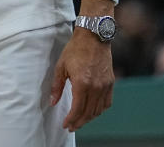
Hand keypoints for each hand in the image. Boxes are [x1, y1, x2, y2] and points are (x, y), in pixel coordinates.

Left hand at [50, 0, 114, 131]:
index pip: (77, 109)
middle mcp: (96, 87)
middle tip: (71, 126)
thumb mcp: (61, 67)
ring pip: (98, 110)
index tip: (65, 124)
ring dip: (89, 118)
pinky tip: (93, 111)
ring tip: (80, 120)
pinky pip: (107, 102)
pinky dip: (100, 110)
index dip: (71, 119)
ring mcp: (105, 85)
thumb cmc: (76, 49)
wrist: (93, 37)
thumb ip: (57, 86)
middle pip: (88, 113)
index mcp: (82, 83)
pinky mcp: (111, 82)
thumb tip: (53, 102)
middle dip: (79, 122)